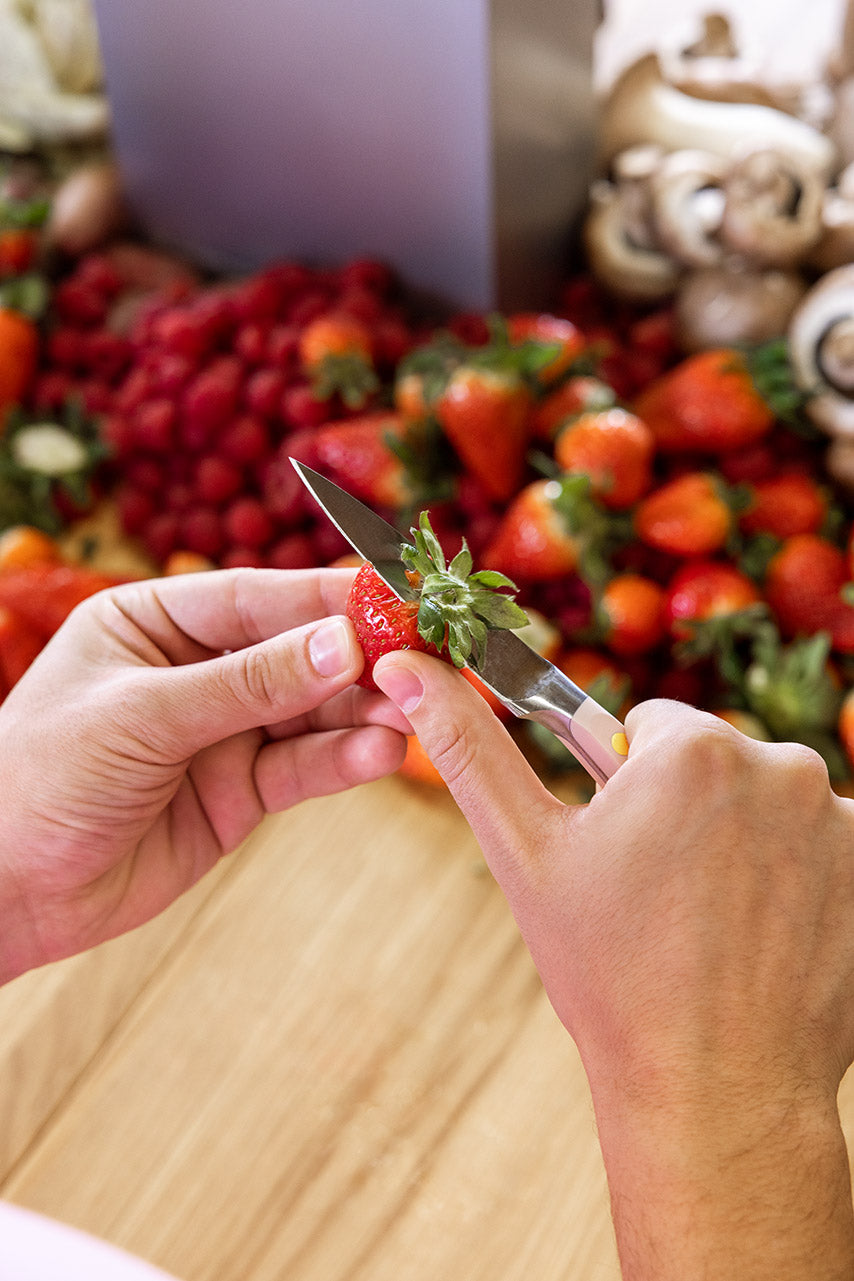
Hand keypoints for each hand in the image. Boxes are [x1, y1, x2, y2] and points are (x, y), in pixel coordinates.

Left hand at [0, 567, 408, 980]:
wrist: (6, 892)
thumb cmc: (39, 778)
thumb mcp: (143, 715)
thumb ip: (247, 683)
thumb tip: (342, 644)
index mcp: (154, 622)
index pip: (253, 597)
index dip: (325, 597)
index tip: (393, 598)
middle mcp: (195, 671)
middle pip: (295, 652)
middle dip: (359, 657)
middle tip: (425, 658)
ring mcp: (221, 734)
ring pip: (310, 712)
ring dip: (364, 710)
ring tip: (416, 711)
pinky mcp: (239, 793)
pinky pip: (301, 768)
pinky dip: (343, 761)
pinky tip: (382, 753)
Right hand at [374, 650, 853, 1279]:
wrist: (715, 1093)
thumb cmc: (611, 976)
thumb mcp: (526, 854)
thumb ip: (467, 746)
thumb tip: (405, 666)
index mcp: (691, 750)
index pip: (648, 728)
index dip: (626, 789)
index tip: (623, 853)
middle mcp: (782, 767)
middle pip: (712, 761)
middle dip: (684, 810)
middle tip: (662, 895)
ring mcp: (839, 822)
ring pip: (764, 800)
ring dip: (740, 841)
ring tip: (712, 923)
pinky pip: (818, 842)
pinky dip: (793, 875)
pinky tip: (763, 936)